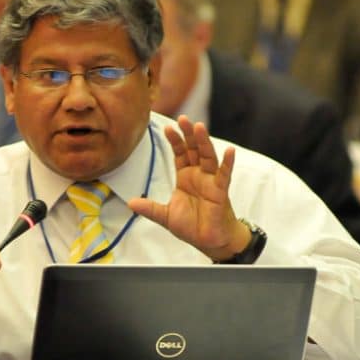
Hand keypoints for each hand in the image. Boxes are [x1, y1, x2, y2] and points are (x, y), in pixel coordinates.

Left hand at [129, 116, 250, 260]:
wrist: (207, 241)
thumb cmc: (191, 226)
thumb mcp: (165, 216)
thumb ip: (150, 208)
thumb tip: (130, 203)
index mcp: (185, 177)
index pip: (179, 154)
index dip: (174, 141)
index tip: (167, 128)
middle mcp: (198, 175)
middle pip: (193, 149)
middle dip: (188, 134)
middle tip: (183, 118)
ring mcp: (210, 181)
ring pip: (208, 156)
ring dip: (204, 142)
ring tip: (200, 126)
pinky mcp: (220, 191)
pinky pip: (224, 175)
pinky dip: (227, 163)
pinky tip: (229, 150)